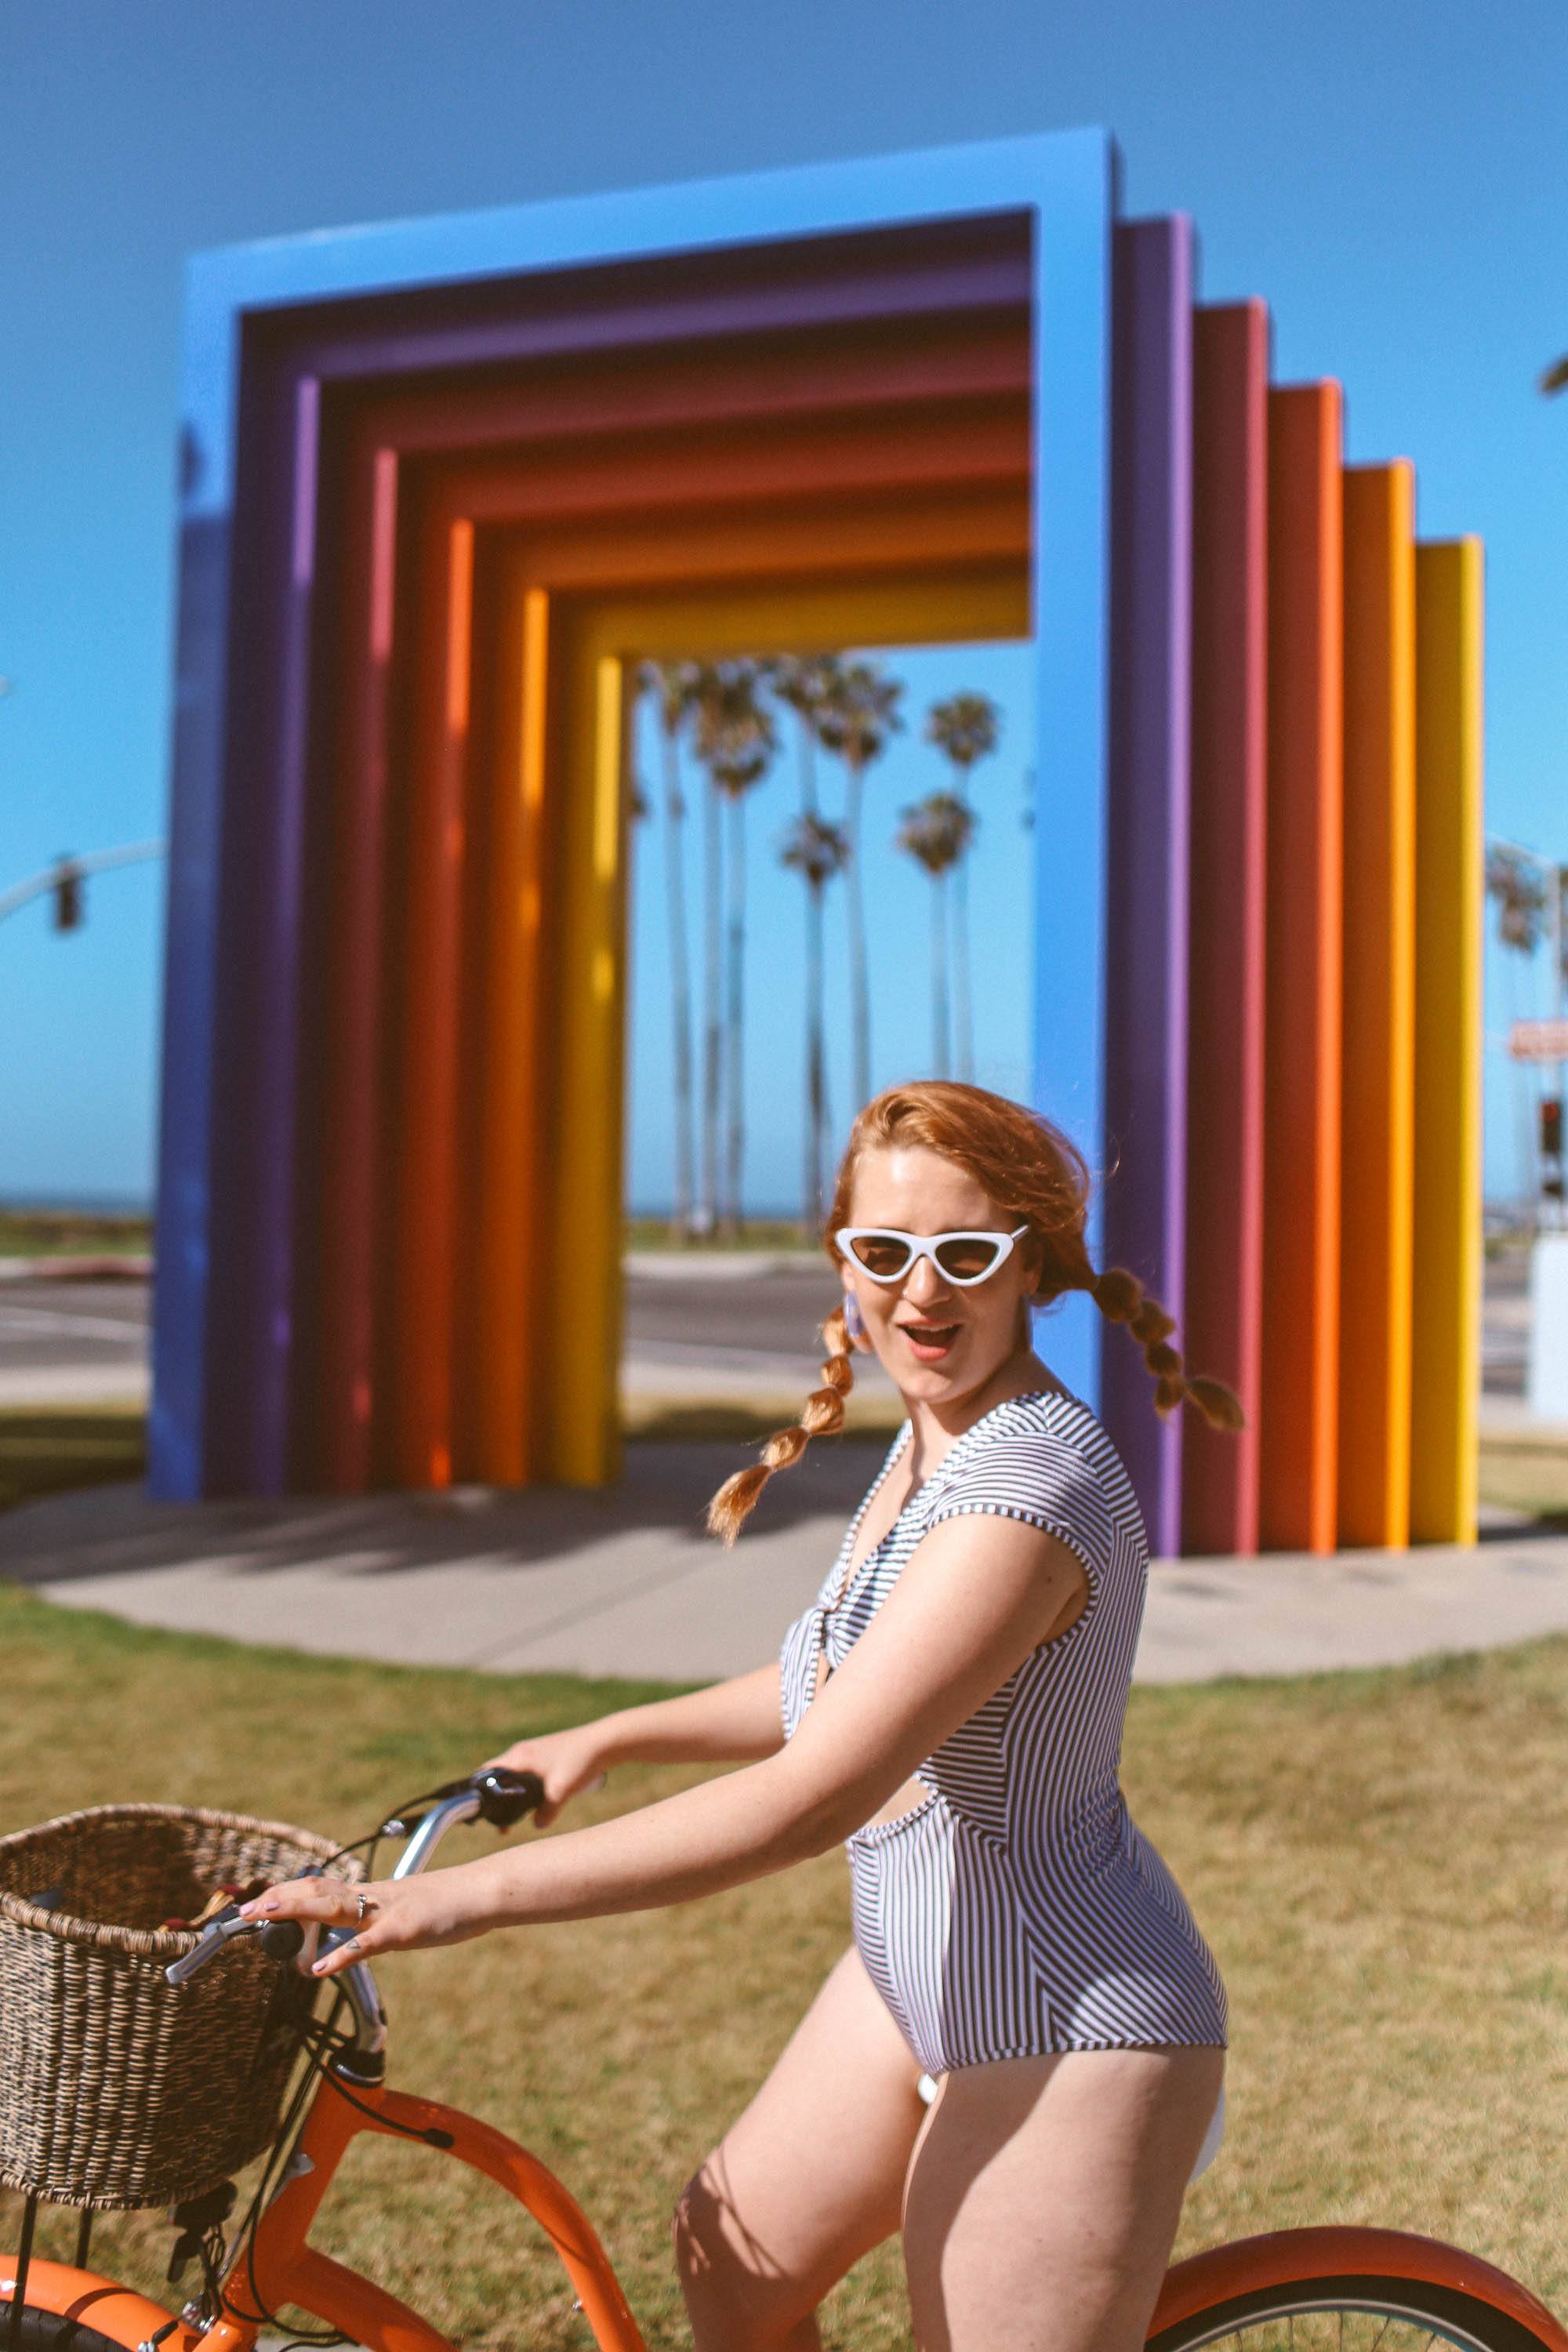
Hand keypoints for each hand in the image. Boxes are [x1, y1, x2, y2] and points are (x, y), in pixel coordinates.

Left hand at [239, 1870, 491, 1975]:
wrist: (482, 1892)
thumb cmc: (445, 1905)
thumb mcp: (400, 1911)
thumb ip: (369, 1923)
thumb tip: (343, 1939)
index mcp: (368, 1894)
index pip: (318, 1888)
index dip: (284, 1894)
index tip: (254, 1903)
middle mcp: (371, 1898)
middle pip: (317, 1891)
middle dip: (278, 1899)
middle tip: (243, 1910)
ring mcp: (387, 1912)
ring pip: (335, 1906)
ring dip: (297, 1909)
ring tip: (265, 1915)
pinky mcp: (406, 1930)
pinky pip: (368, 1944)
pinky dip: (342, 1954)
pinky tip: (320, 1968)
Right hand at [483, 1725, 610, 1827]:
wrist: (605, 1743)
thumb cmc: (580, 1761)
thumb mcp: (561, 1791)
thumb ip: (545, 1812)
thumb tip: (537, 1825)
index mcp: (519, 1757)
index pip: (486, 1772)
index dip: (479, 1791)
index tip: (480, 1812)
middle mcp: (523, 1752)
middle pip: (499, 1776)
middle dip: (496, 1799)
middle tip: (499, 1823)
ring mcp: (535, 1752)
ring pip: (515, 1777)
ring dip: (513, 1795)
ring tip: (516, 1819)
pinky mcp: (548, 1756)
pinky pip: (528, 1775)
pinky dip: (526, 1789)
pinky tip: (536, 1803)